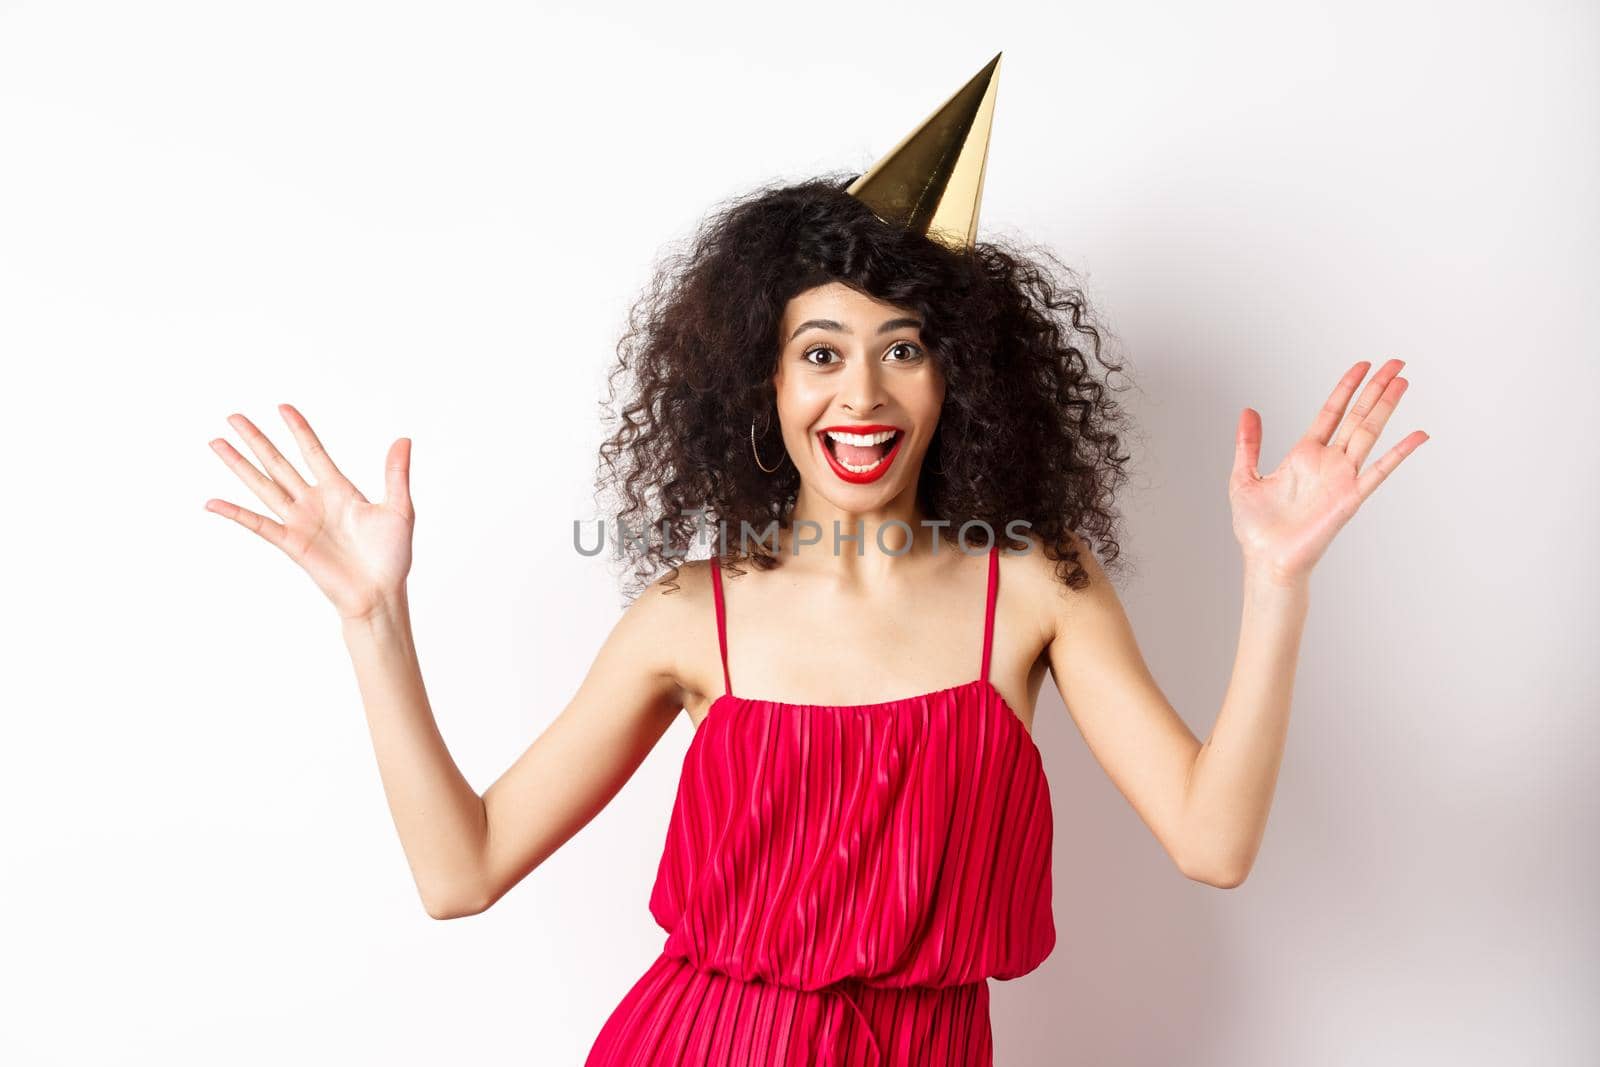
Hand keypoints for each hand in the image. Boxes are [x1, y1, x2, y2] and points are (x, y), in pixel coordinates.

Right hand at [205, 404, 414, 620]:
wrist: (380, 594)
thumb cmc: (392, 557)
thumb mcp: (399, 509)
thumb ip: (396, 474)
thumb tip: (404, 439)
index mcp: (340, 491)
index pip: (313, 452)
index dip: (298, 430)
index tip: (283, 407)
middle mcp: (314, 502)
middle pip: (278, 463)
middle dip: (256, 440)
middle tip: (233, 417)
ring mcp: (299, 522)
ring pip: (263, 485)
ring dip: (239, 464)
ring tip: (216, 443)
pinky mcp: (291, 544)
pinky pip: (258, 524)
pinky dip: (234, 513)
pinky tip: (212, 502)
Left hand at [1229, 359, 1427, 583]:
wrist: (1265, 560)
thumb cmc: (1256, 528)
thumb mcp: (1244, 476)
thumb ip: (1248, 443)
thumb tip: (1247, 410)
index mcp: (1305, 455)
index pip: (1331, 412)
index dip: (1346, 388)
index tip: (1362, 365)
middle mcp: (1328, 462)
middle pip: (1357, 416)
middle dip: (1376, 388)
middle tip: (1396, 362)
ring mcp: (1342, 478)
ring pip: (1369, 433)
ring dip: (1386, 407)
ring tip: (1403, 381)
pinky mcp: (1350, 498)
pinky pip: (1379, 471)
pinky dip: (1399, 453)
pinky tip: (1418, 435)